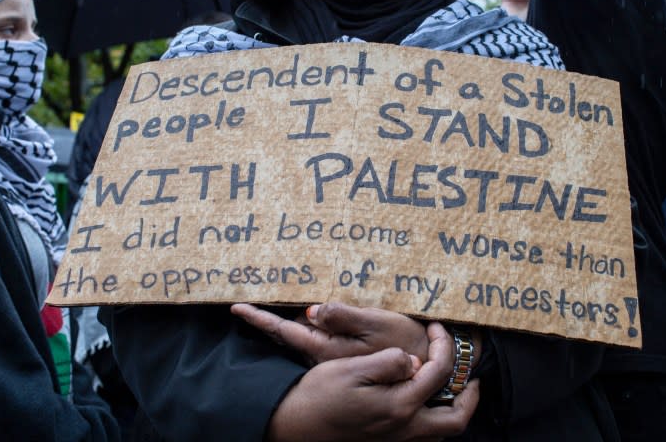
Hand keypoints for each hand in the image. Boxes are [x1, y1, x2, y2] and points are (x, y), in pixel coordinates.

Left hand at [232, 302, 428, 363]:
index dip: (260, 319)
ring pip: (307, 335)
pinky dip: (319, 325)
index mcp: (326, 348)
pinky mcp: (346, 356)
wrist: (430, 365)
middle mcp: (324, 356)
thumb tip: (312, 311)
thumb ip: (344, 317)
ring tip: (291, 304)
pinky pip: (323, 338)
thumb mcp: (376, 324)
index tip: (236, 307)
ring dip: (298, 321)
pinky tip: (327, 317)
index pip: (285, 331)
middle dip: (277, 317)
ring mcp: (334, 358)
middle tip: (260, 299)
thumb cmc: (404, 340)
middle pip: (292, 332)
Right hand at [266, 323, 479, 441]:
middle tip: (472, 379)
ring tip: (450, 391)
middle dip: (470, 398)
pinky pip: (422, 440)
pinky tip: (421, 407)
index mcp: (399, 405)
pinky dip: (432, 424)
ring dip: (452, 412)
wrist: (293, 427)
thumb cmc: (318, 395)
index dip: (444, 346)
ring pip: (440, 434)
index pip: (437, 373)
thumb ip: (388, 362)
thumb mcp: (351, 368)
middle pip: (455, 420)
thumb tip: (412, 361)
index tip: (436, 328)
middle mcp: (404, 429)